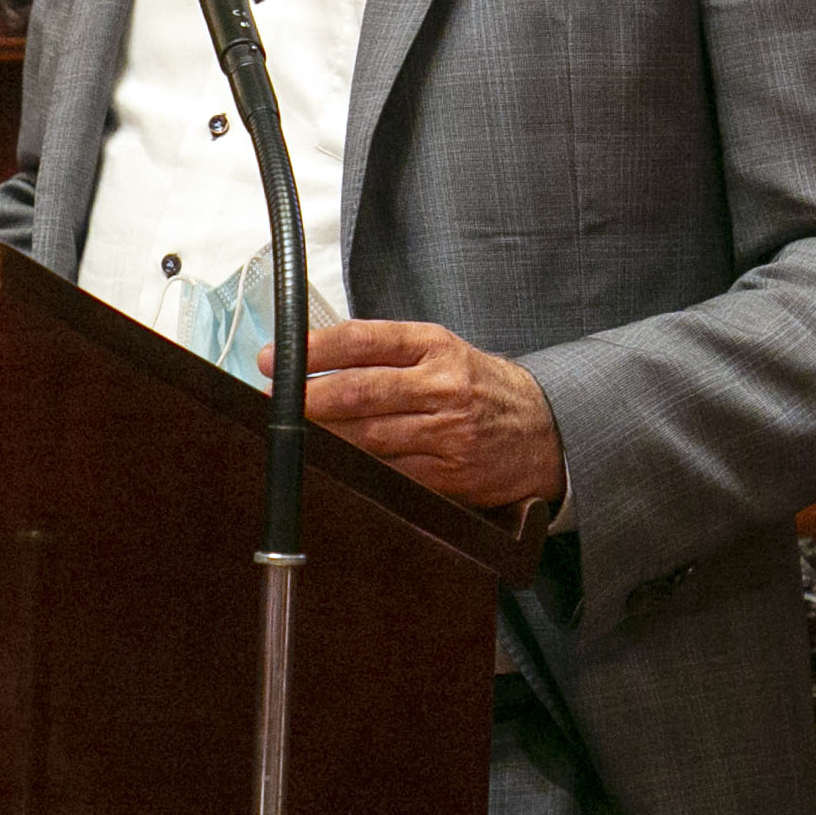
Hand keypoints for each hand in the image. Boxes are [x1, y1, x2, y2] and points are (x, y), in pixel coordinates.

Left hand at [260, 320, 563, 509]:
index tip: (273, 358)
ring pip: (368, 438)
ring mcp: (448, 433)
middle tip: (269, 403)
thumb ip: (384, 354)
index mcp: (435, 345)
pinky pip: (389, 474)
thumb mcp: (440, 351)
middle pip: (359, 392)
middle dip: (306, 399)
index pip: (363, 340)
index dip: (312, 350)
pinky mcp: (450, 475)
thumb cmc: (479, 386)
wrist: (546, 431)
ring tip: (288, 435)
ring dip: (321, 438)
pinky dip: (354, 470)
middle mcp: (442, 385)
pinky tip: (328, 465)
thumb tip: (310, 361)